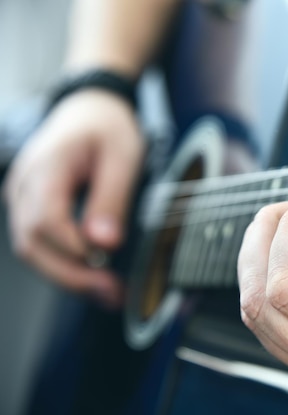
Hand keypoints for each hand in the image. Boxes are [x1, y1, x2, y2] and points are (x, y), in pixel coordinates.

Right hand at [3, 90, 144, 307]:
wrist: (89, 107)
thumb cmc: (108, 127)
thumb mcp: (123, 156)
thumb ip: (112, 199)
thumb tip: (104, 244)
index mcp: (47, 165)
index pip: (46, 219)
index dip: (72, 249)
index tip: (104, 265)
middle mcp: (24, 183)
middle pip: (32, 242)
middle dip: (71, 274)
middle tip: (111, 292)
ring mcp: (22, 195)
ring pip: (31, 248)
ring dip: (66, 274)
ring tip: (106, 291)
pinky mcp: (30, 205)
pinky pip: (37, 241)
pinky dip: (62, 262)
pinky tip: (90, 274)